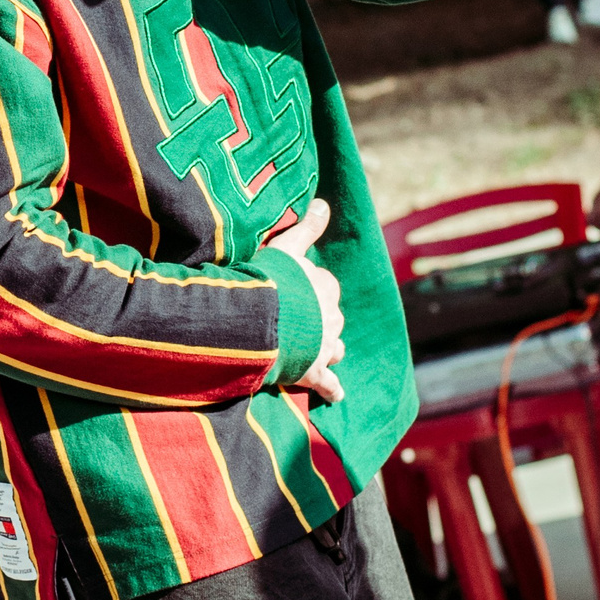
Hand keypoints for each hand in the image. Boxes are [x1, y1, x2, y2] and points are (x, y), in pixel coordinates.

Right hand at [267, 199, 345, 402]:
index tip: (296, 290)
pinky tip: (337, 396)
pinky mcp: (312, 372)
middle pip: (332, 318)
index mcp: (325, 288)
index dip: (311, 288)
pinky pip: (328, 384)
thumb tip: (323, 203)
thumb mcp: (287, 247)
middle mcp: (331, 317)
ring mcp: (323, 346)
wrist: (262, 320)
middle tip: (302, 322)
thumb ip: (306, 227)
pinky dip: (333, 390)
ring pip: (335, 348)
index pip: (325, 286)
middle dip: (322, 320)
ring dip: (329, 350)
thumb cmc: (271, 280)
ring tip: (322, 353)